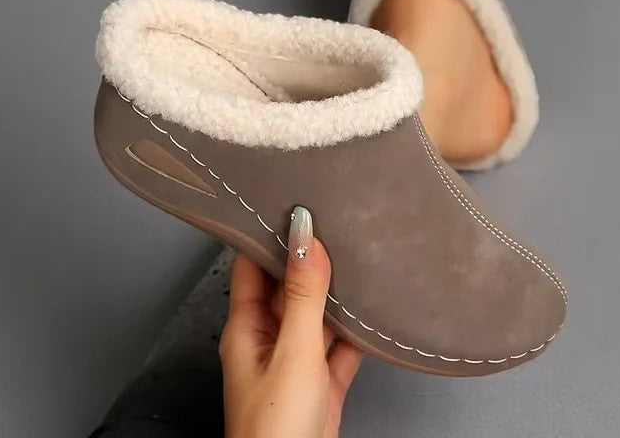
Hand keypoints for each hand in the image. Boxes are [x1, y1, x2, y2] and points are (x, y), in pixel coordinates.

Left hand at [220, 206, 362, 437]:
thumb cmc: (275, 428)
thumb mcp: (293, 350)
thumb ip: (302, 293)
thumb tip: (304, 234)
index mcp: (246, 326)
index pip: (251, 265)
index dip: (269, 234)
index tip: (293, 204)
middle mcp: (268, 338)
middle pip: (287, 286)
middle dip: (309, 258)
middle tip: (336, 221)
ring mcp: (296, 360)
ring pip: (316, 313)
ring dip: (335, 292)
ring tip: (359, 256)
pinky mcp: (321, 380)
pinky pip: (339, 343)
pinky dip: (354, 327)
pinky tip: (373, 310)